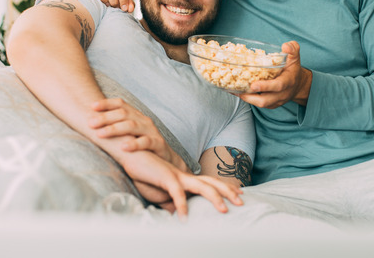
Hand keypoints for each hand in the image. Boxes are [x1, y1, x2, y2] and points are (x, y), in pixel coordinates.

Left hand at [87, 98, 185, 170]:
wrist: (166, 161)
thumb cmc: (141, 147)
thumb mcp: (128, 134)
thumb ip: (115, 127)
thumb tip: (89, 122)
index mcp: (135, 115)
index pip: (121, 104)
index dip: (106, 103)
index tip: (91, 106)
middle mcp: (143, 120)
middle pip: (123, 114)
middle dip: (105, 117)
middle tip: (90, 123)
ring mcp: (151, 131)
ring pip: (132, 126)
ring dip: (115, 129)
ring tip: (101, 134)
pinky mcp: (158, 144)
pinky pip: (146, 142)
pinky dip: (134, 144)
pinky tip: (124, 147)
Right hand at [122, 150, 243, 218]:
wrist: (131, 154)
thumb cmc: (144, 172)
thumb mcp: (160, 191)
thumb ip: (171, 202)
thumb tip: (179, 214)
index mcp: (185, 178)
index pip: (210, 183)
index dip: (225, 188)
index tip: (238, 195)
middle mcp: (185, 175)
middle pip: (212, 183)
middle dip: (228, 192)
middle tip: (242, 201)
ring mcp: (177, 175)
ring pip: (202, 186)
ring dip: (214, 198)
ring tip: (223, 211)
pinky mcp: (166, 178)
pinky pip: (177, 194)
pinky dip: (182, 206)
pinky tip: (183, 219)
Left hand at [238, 41, 311, 108]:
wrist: (298, 85)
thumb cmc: (293, 69)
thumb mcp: (295, 57)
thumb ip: (292, 49)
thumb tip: (285, 46)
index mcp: (288, 81)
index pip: (278, 86)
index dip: (265, 86)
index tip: (254, 85)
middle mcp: (282, 94)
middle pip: (266, 100)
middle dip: (252, 97)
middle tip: (239, 90)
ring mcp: (276, 101)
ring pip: (261, 104)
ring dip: (247, 98)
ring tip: (235, 90)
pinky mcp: (271, 105)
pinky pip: (259, 104)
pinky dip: (249, 99)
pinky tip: (239, 92)